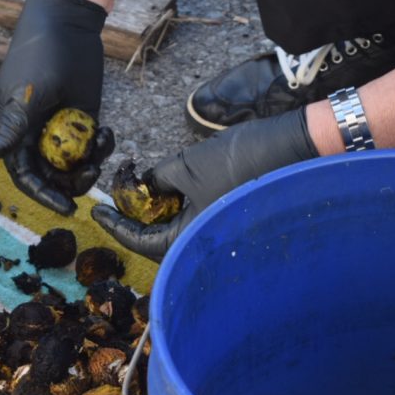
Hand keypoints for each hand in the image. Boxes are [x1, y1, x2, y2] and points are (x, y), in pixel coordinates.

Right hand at [0, 0, 113, 213]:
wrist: (68, 22)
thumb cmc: (38, 55)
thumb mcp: (26, 96)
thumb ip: (10, 130)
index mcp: (15, 131)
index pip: (26, 175)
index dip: (43, 194)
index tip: (67, 207)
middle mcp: (37, 133)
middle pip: (53, 174)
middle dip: (72, 180)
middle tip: (93, 173)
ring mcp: (63, 125)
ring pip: (76, 162)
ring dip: (90, 163)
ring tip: (103, 146)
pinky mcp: (84, 115)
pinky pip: (93, 143)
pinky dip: (102, 144)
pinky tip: (108, 130)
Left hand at [91, 108, 318, 260]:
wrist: (297, 150)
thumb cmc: (243, 161)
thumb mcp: (185, 166)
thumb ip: (156, 180)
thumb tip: (143, 186)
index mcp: (192, 242)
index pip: (141, 242)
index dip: (115, 225)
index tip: (96, 211)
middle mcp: (207, 245)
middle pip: (157, 239)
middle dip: (135, 215)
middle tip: (120, 191)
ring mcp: (220, 233)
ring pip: (177, 228)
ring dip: (156, 208)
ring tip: (141, 182)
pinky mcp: (231, 219)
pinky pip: (195, 219)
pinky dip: (178, 204)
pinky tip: (169, 184)